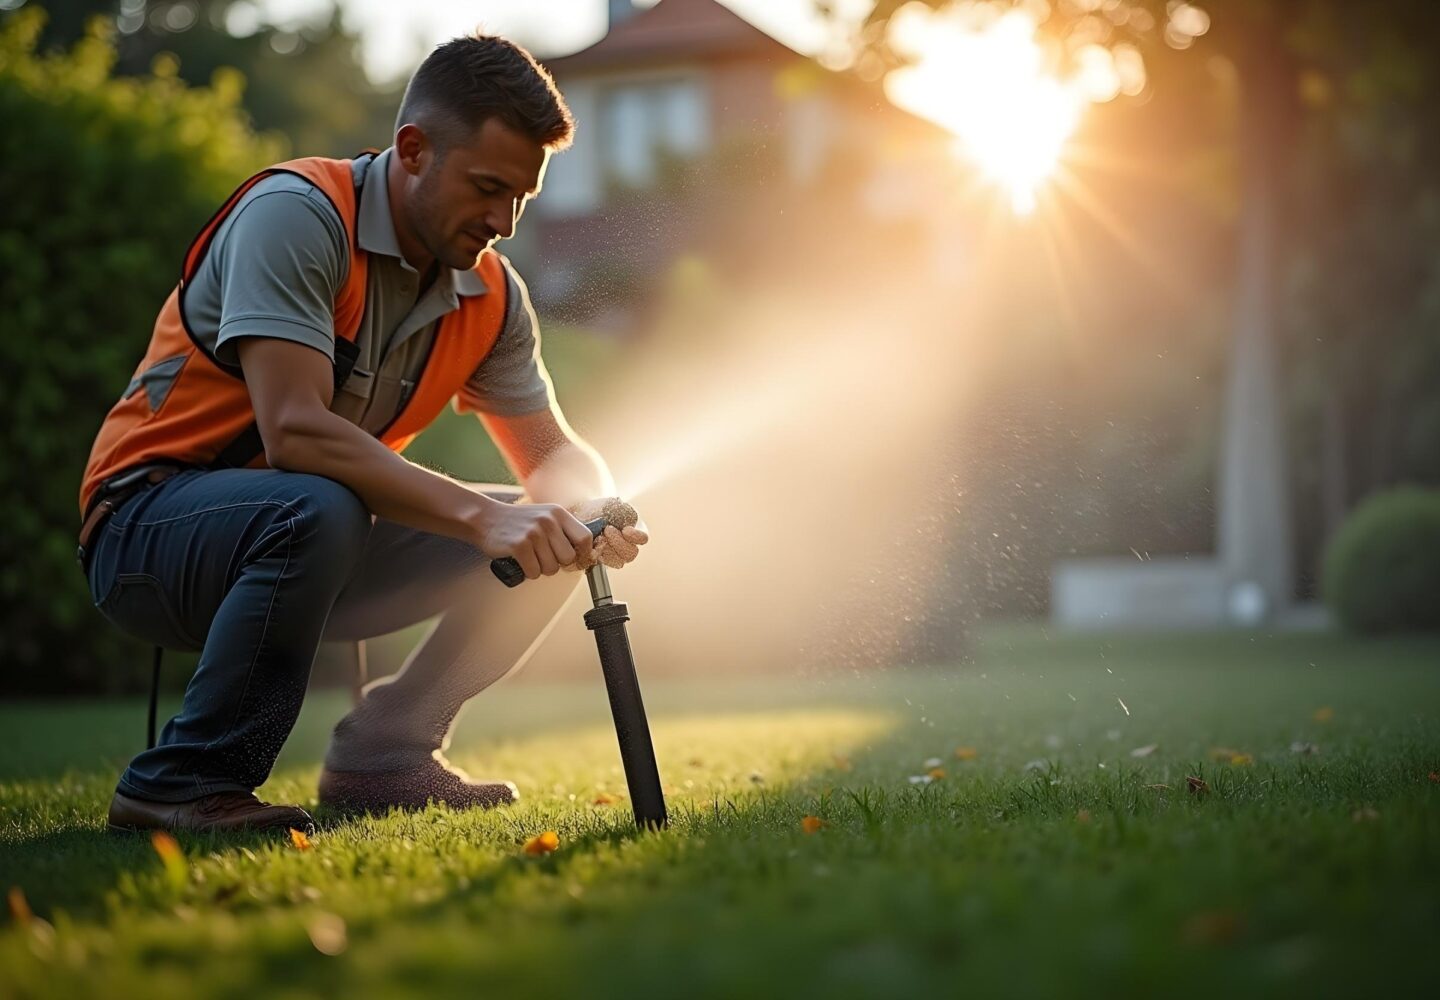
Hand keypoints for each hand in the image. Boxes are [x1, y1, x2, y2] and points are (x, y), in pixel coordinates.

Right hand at [475, 500, 594, 579]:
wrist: (485, 518)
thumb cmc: (517, 522)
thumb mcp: (544, 516)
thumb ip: (563, 530)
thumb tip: (585, 553)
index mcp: (558, 513)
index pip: (585, 537)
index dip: (583, 553)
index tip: (575, 559)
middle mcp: (548, 521)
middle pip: (569, 558)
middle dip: (558, 564)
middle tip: (544, 558)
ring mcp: (533, 533)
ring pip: (551, 568)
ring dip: (541, 569)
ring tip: (530, 557)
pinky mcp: (519, 546)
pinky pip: (534, 572)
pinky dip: (528, 572)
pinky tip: (521, 562)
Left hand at [568, 497, 648, 570]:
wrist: (579, 516)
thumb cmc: (596, 510)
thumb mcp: (612, 505)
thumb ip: (625, 512)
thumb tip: (630, 523)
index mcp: (633, 531)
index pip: (643, 539)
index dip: (636, 537)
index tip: (625, 530)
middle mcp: (626, 545)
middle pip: (631, 553)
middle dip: (618, 542)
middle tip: (607, 530)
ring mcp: (614, 555)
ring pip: (618, 561)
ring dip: (608, 550)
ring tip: (598, 537)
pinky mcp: (602, 561)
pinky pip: (604, 565)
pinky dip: (599, 555)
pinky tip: (592, 546)